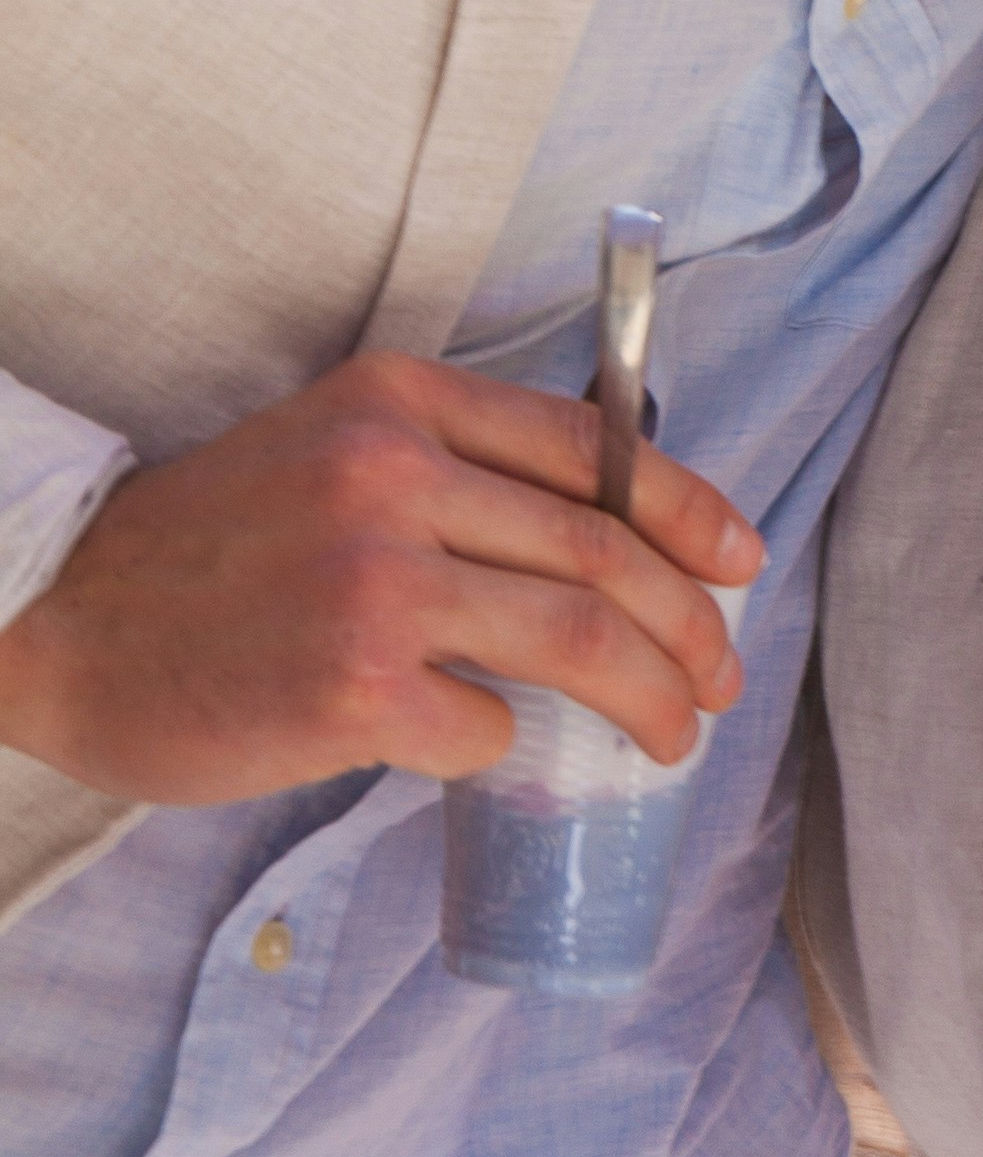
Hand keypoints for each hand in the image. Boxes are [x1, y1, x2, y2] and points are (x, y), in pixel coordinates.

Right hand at [0, 356, 760, 806]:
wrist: (57, 620)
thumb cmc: (201, 553)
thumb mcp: (327, 453)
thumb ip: (445, 470)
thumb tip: (600, 535)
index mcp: (398, 401)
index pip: (588, 447)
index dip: (686, 507)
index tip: (740, 560)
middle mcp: (394, 474)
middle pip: (600, 548)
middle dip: (688, 621)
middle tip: (721, 675)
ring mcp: (375, 580)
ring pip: (575, 636)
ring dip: (649, 695)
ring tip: (675, 734)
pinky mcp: (351, 687)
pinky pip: (484, 726)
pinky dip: (503, 748)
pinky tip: (491, 755)